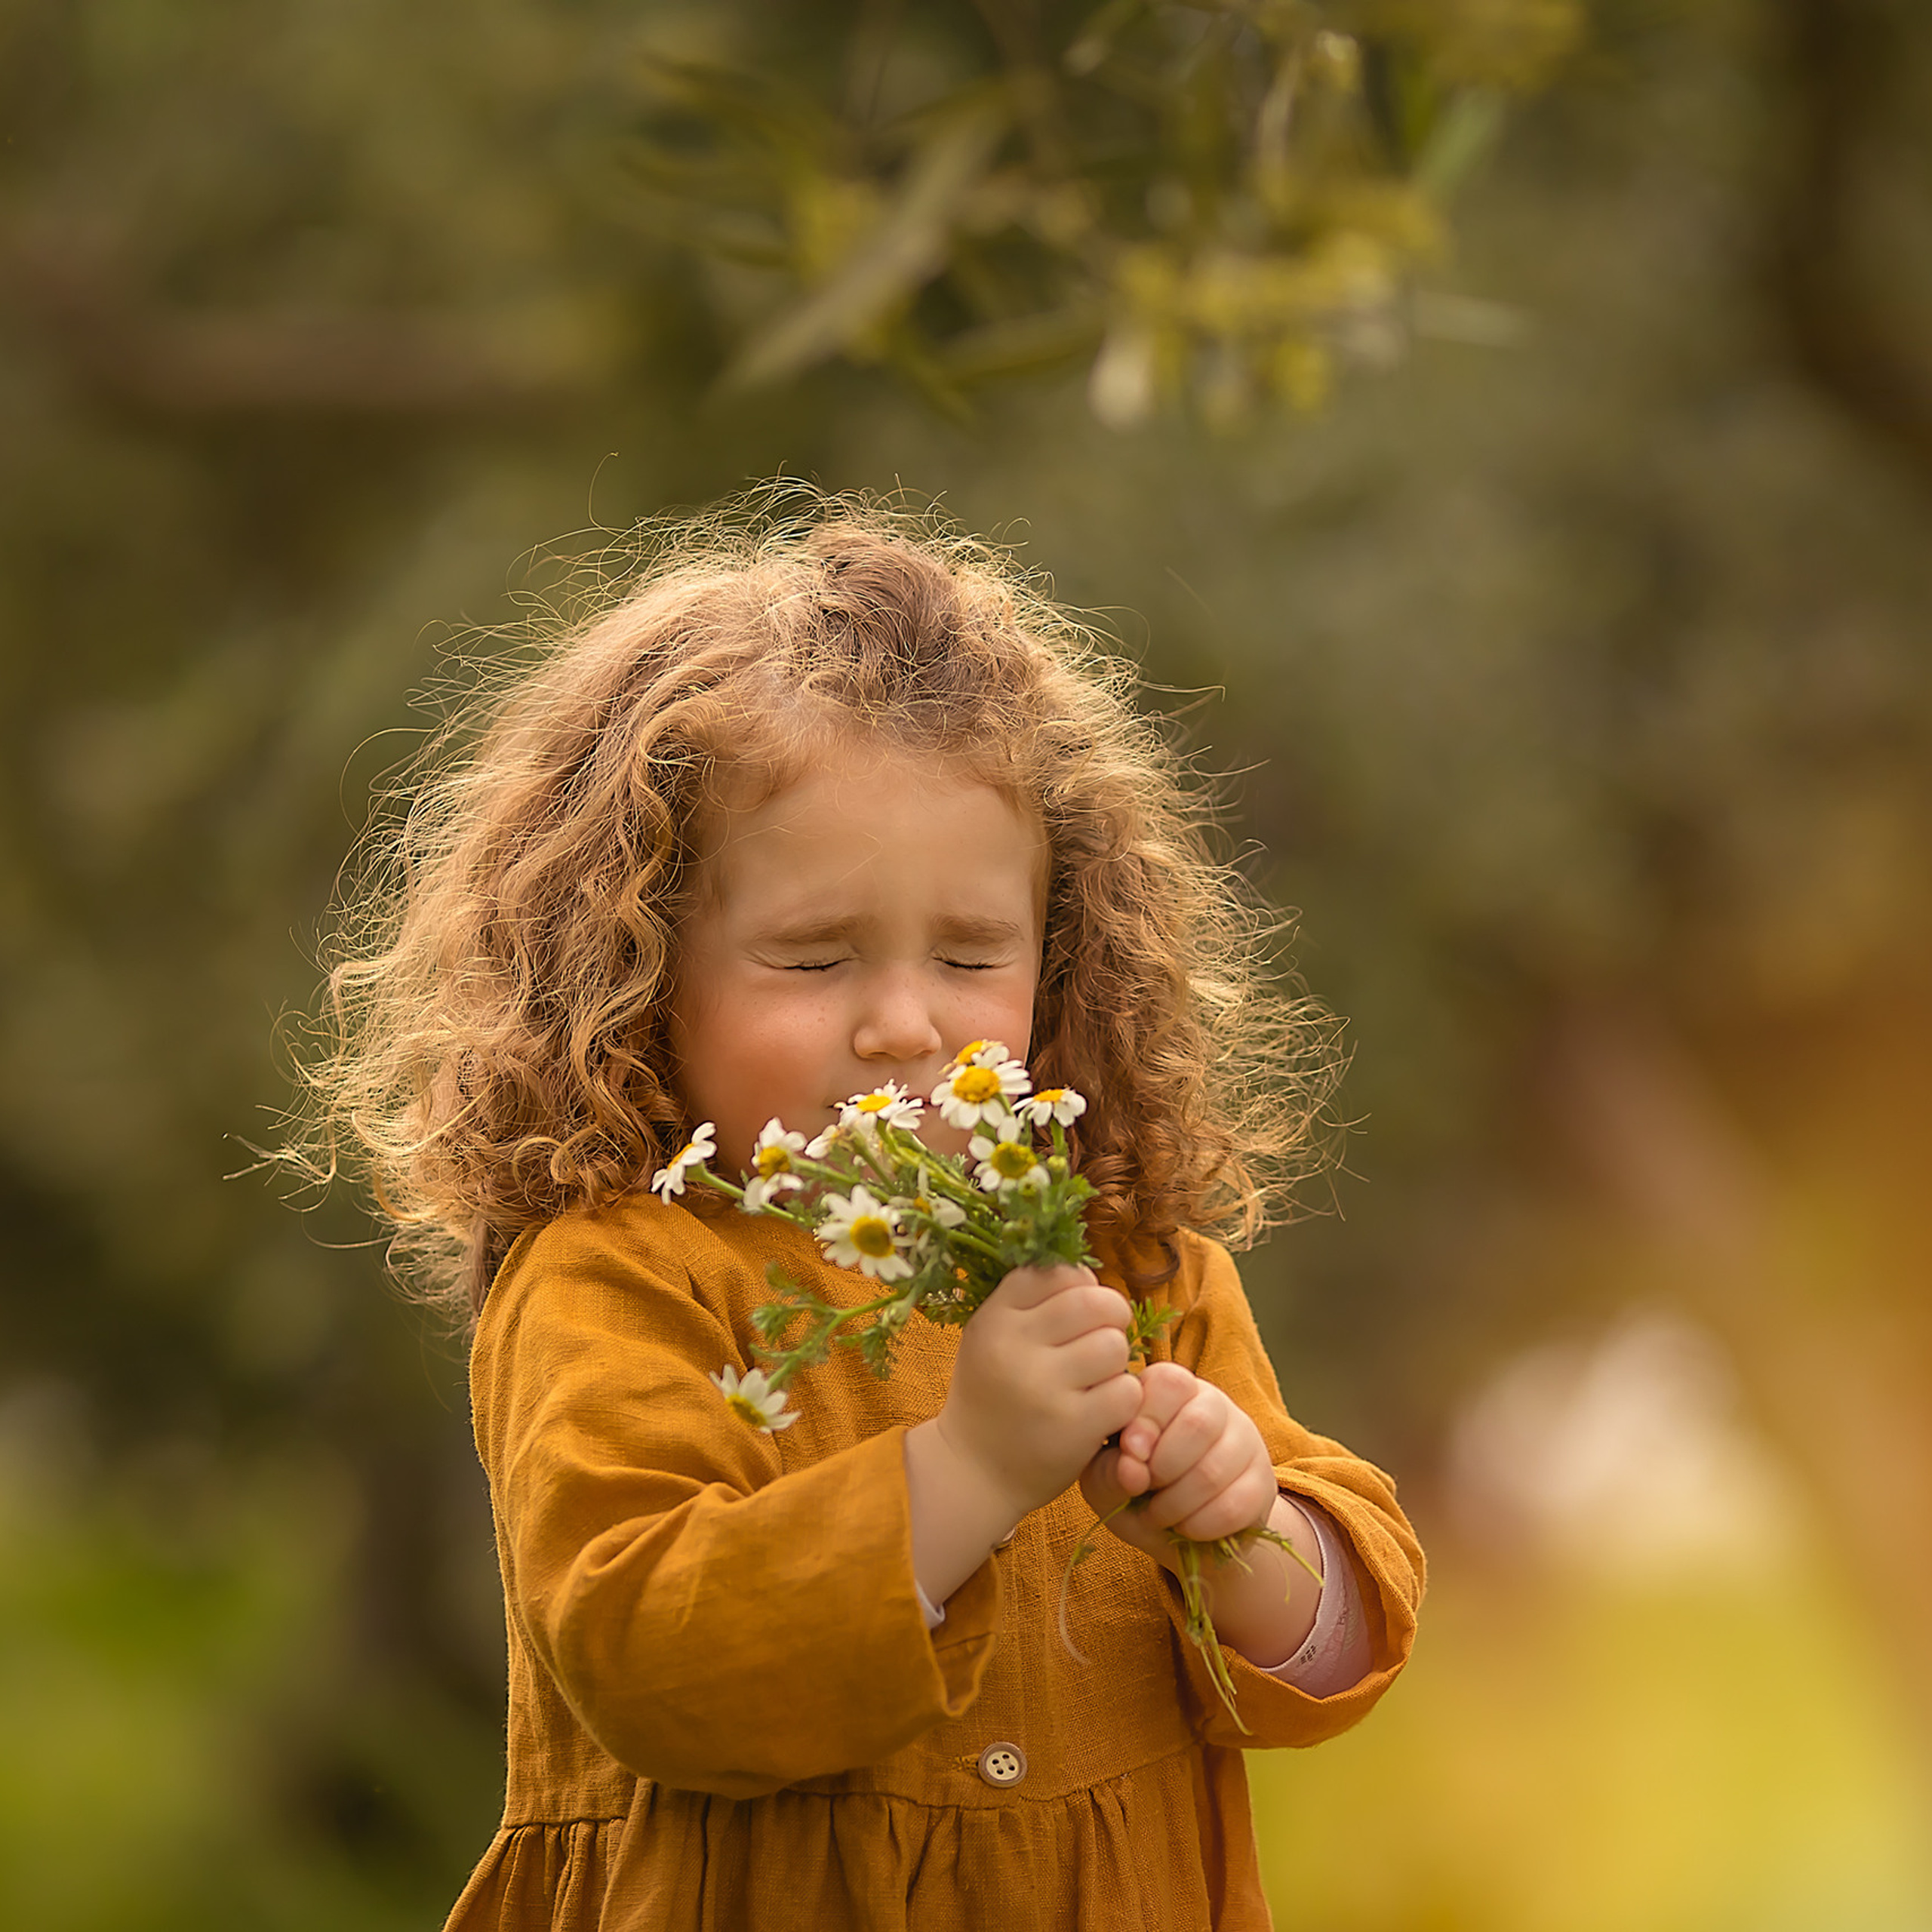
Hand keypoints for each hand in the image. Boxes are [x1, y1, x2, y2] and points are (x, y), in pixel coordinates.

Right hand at [934, 1264, 1143, 1524]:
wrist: (974, 1471)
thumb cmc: (995, 1394)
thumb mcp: (992, 1336)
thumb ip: (1031, 1302)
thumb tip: (1089, 1274)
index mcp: (995, 1318)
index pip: (1059, 1272)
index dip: (1082, 1287)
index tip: (1077, 1314)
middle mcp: (1015, 1347)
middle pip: (1097, 1303)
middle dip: (1110, 1319)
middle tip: (1100, 1342)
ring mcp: (1044, 1388)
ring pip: (1115, 1346)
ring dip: (1116, 1364)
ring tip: (1095, 1380)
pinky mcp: (1073, 1427)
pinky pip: (1127, 1392)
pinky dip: (1123, 1402)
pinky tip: (1101, 1411)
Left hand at [1079, 1361, 1277, 1565]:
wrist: (1177, 1532)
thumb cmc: (1134, 1490)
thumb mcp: (1107, 1478)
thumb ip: (1110, 1469)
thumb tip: (1131, 1468)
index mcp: (1171, 1389)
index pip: (1170, 1383)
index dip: (1146, 1420)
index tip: (1128, 1453)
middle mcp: (1215, 1404)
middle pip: (1198, 1424)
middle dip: (1162, 1468)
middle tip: (1143, 1491)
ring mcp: (1246, 1441)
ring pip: (1215, 1470)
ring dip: (1176, 1504)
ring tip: (1158, 1514)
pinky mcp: (1263, 1482)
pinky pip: (1235, 1505)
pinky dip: (1200, 1525)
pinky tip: (1184, 1527)